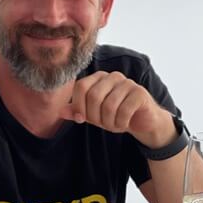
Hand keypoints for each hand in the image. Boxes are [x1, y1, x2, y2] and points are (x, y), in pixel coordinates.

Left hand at [62, 71, 176, 147]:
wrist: (142, 121)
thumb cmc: (115, 115)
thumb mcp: (92, 114)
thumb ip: (76, 111)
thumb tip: (60, 112)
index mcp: (98, 77)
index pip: (80, 87)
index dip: (78, 106)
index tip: (81, 119)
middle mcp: (112, 76)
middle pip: (93, 96)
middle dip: (95, 116)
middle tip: (102, 125)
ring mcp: (128, 83)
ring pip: (109, 105)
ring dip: (109, 122)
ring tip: (113, 126)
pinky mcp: (140, 93)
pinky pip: (124, 110)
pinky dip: (121, 122)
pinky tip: (124, 124)